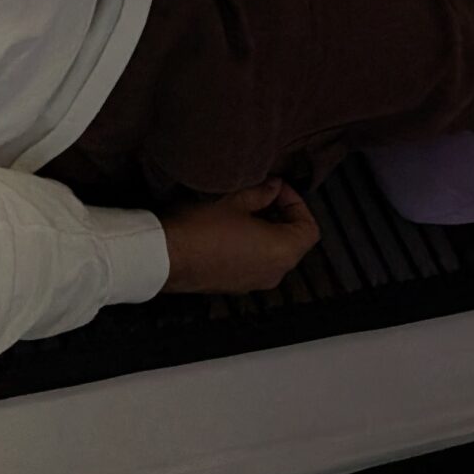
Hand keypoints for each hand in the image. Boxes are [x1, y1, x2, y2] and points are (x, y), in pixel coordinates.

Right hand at [158, 179, 320, 294]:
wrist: (164, 257)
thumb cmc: (201, 228)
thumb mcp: (233, 201)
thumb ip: (260, 192)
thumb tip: (273, 187)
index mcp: (283, 251)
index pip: (309, 228)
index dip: (296, 203)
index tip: (275, 188)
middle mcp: (275, 272)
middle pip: (292, 242)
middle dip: (280, 216)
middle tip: (259, 194)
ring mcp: (254, 283)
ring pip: (271, 255)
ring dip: (263, 232)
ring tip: (240, 210)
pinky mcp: (233, 286)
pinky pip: (252, 264)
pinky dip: (248, 247)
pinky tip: (225, 231)